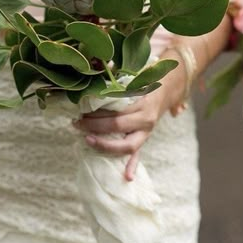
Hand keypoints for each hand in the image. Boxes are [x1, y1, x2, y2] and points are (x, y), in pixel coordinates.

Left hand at [75, 53, 188, 180]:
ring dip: (105, 146)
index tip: (80, 111)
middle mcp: (145, 119)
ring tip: (86, 140)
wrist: (165, 90)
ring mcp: (145, 132)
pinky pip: (138, 155)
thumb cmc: (143, 82)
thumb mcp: (133, 76)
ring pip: (127, 146)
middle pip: (118, 127)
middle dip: (95, 127)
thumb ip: (117, 74)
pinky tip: (127, 177)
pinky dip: (132, 166)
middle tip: (77, 123)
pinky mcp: (143, 140)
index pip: (116, 111)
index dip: (97, 113)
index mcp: (142, 102)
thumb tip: (99, 65)